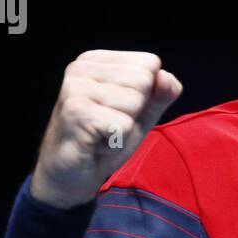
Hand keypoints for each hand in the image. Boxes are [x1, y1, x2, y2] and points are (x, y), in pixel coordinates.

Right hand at [29, 50, 182, 208]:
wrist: (70, 176)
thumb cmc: (104, 140)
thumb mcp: (140, 114)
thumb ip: (160, 94)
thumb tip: (166, 77)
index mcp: (97, 60)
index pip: (150, 63)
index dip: (145, 95)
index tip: (119, 110)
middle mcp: (81, 68)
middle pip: (144, 81)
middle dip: (135, 112)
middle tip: (109, 125)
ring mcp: (76, 88)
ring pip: (135, 103)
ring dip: (125, 129)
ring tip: (102, 133)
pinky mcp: (76, 112)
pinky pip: (124, 125)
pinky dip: (116, 142)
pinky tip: (96, 144)